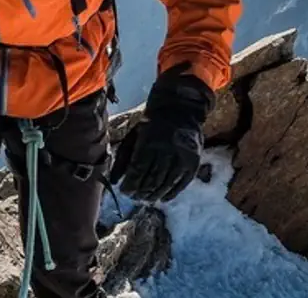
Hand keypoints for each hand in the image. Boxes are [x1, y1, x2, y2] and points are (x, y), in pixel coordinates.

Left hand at [117, 66, 210, 202]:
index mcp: (149, 142)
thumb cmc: (151, 124)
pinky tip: (161, 198)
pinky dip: (171, 194)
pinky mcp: (193, 163)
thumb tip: (114, 182)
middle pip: (152, 180)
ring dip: (154, 195)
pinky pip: (181, 184)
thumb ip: (122, 158)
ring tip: (145, 199)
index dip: (131, 184)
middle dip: (141, 192)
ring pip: (166, 184)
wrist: (180, 109)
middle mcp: (167, 150)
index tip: (125, 191)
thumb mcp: (133, 136)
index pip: (138, 170)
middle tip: (134, 197)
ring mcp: (182, 157)